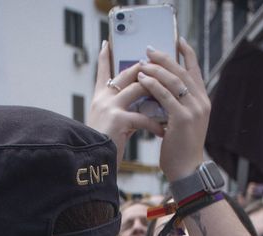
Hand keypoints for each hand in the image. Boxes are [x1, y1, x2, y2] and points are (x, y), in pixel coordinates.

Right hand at [87, 40, 164, 158]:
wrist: (93, 165)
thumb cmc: (103, 149)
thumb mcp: (109, 125)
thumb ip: (123, 112)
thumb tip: (141, 106)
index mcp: (99, 99)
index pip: (102, 72)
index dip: (104, 57)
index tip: (108, 44)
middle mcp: (103, 98)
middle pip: (127, 73)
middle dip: (146, 69)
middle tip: (161, 69)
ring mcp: (109, 107)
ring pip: (138, 88)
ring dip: (157, 92)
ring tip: (169, 99)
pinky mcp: (118, 119)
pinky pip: (143, 117)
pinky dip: (156, 125)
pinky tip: (163, 132)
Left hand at [134, 39, 211, 180]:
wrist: (186, 170)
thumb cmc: (180, 148)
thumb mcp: (183, 122)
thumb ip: (178, 105)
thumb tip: (162, 90)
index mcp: (203, 101)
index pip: (196, 70)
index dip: (187, 53)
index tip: (177, 41)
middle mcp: (202, 102)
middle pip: (182, 71)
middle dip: (165, 58)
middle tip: (149, 49)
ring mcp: (194, 110)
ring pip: (174, 81)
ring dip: (156, 69)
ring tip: (142, 63)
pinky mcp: (183, 119)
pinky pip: (165, 96)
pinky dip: (153, 86)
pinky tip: (142, 80)